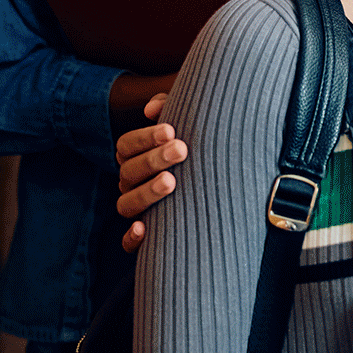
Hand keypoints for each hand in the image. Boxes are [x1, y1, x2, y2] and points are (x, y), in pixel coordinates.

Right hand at [115, 92, 186, 253]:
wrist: (225, 183)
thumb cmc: (202, 146)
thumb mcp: (190, 124)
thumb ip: (172, 109)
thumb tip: (153, 109)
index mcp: (137, 156)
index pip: (127, 145)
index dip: (144, 138)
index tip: (171, 130)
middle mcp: (132, 182)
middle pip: (128, 172)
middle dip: (153, 160)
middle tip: (181, 149)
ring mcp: (138, 209)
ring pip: (127, 204)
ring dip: (146, 192)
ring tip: (171, 181)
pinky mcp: (147, 236)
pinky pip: (128, 243)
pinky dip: (132, 238)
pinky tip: (144, 227)